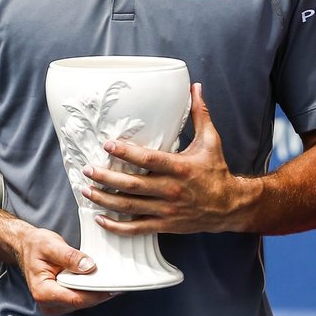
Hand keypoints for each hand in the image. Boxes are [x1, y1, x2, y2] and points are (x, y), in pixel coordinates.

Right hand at [14, 224, 115, 314]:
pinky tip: (103, 280)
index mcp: (43, 292)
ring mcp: (55, 305)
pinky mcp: (62, 301)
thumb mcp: (51, 245)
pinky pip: (81, 298)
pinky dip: (92, 290)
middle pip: (82, 302)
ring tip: (115, 279)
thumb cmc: (36, 245)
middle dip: (101, 293)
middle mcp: (48, 303)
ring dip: (98, 292)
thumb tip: (89, 267)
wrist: (26, 246)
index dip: (97, 294)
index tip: (114, 286)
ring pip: (83, 302)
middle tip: (121, 281)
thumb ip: (70, 257)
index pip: (76, 298)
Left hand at [81, 83, 251, 235]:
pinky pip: (137, 228)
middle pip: (133, 185)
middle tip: (87, 169)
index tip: (107, 145)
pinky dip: (117, 226)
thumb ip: (200, 114)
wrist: (229, 206)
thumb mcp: (211, 141)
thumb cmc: (217, 171)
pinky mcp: (165, 224)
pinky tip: (100, 218)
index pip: (149, 160)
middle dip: (106, 178)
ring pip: (130, 207)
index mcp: (180, 168)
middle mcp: (171, 190)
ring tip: (86, 190)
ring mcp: (167, 210)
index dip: (127, 153)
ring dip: (105, 200)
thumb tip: (196, 87)